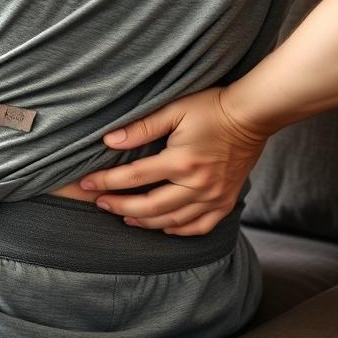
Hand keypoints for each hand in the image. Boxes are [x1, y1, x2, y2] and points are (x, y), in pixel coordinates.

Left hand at [78, 86, 267, 235]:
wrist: (251, 116)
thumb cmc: (211, 107)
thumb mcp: (174, 109)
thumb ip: (142, 127)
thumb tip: (109, 140)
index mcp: (181, 161)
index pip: (134, 176)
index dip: (106, 181)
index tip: (86, 184)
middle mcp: (197, 185)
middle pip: (150, 206)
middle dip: (120, 206)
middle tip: (100, 203)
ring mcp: (213, 197)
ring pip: (171, 221)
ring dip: (144, 221)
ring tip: (125, 216)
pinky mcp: (225, 202)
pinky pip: (198, 227)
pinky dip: (177, 230)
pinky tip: (163, 226)